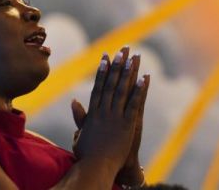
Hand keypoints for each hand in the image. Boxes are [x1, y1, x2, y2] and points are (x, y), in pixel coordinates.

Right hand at [71, 48, 148, 175]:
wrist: (97, 168)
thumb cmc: (87, 154)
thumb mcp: (81, 133)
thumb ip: (79, 116)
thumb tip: (74, 101)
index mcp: (93, 113)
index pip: (98, 87)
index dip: (103, 71)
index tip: (105, 57)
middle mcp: (104, 111)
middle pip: (111, 84)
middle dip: (117, 65)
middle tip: (122, 50)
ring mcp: (115, 116)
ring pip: (123, 90)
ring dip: (128, 72)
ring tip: (134, 58)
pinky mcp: (127, 124)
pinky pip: (135, 103)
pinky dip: (139, 90)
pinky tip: (144, 78)